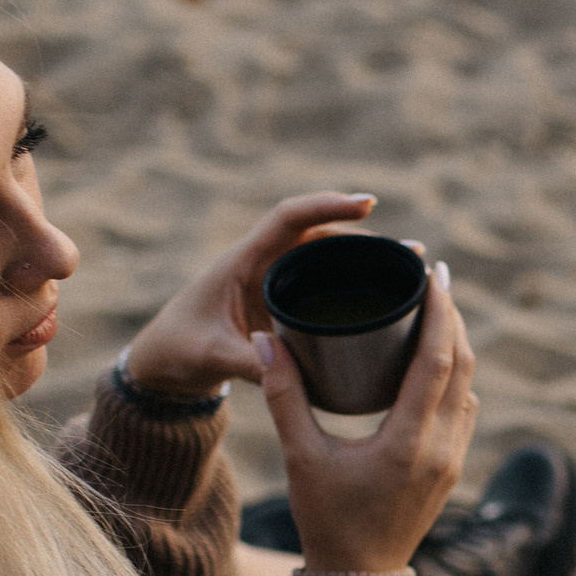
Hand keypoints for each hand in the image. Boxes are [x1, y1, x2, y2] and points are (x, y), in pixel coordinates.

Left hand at [120, 192, 386, 396]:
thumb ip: (250, 362)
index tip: (367, 204)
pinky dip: (355, 288)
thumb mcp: (211, 357)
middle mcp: (264, 264)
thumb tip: (293, 371)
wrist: (163, 365)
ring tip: (412, 271)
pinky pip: (325, 286)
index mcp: (243, 261)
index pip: (289, 218)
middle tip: (411, 250)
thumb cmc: (178, 351)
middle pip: (322, 237)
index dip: (327, 205)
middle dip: (367, 238)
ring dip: (366, 263)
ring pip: (328, 261)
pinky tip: (386, 302)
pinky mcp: (284, 305)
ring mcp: (276, 283)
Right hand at [258, 261, 478, 574]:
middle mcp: (441, 447)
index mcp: (409, 441)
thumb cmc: (327, 520)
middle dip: (451, 317)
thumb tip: (266, 338)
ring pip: (468, 387)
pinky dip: (455, 377)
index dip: (440, 311)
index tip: (433, 273)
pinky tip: (436, 361)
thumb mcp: (301, 456)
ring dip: (457, 346)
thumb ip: (285, 395)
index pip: (438, 360)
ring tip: (436, 310)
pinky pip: (464, 410)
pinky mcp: (452, 469)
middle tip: (433, 277)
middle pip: (462, 365)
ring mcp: (453, 460)